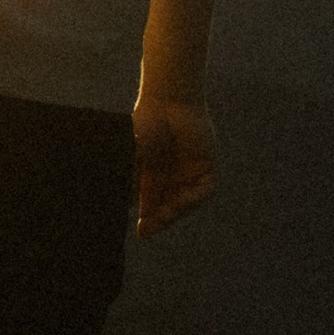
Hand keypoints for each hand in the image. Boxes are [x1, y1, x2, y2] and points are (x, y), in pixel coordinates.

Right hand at [132, 97, 216, 237]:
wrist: (166, 101)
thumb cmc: (144, 125)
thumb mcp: (133, 157)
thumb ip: (132, 180)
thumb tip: (128, 206)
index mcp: (152, 177)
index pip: (151, 206)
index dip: (148, 221)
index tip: (141, 234)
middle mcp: (171, 178)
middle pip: (168, 208)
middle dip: (161, 221)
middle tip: (149, 230)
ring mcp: (188, 173)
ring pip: (186, 203)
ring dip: (177, 211)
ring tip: (165, 215)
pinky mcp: (205, 166)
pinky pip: (204, 190)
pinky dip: (194, 198)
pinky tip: (182, 199)